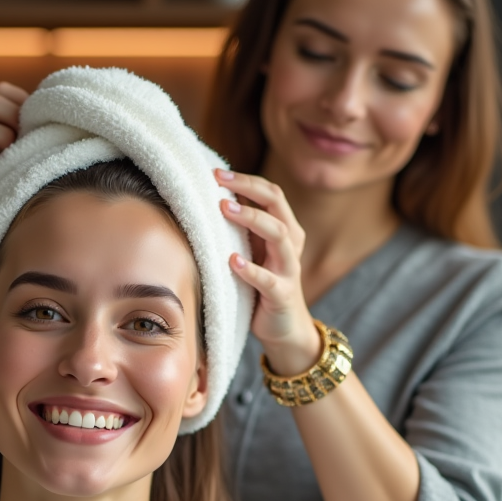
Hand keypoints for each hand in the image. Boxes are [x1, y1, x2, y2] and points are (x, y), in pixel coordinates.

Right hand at [0, 82, 30, 225]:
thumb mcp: (21, 156)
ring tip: (8, 158)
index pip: (1, 91)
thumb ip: (30, 133)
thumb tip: (55, 115)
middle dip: (13, 121)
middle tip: (22, 145)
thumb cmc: (5, 188)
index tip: (33, 129)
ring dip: (0, 139)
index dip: (21, 105)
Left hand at [215, 169, 320, 374]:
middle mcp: (290, 244)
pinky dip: (250, 269)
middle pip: (276, 205)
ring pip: (279, 235)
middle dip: (248, 188)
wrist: (284, 328)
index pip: (270, 193)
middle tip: (218, 182)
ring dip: (252, 220)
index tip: (216, 172)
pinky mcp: (282, 294)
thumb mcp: (253, 252)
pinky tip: (232, 262)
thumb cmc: (263, 285)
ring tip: (226, 210)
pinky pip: (268, 279)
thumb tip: (211, 201)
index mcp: (284, 229)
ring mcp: (288, 268)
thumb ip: (241, 230)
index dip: (246, 180)